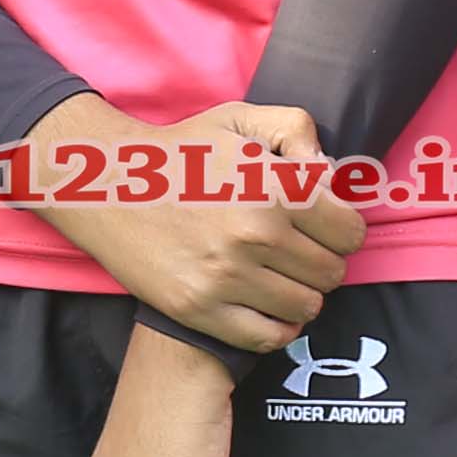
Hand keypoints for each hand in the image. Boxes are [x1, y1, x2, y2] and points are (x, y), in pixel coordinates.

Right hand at [24, 95, 361, 349]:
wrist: (107, 184)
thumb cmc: (180, 152)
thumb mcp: (239, 119)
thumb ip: (297, 130)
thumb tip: (329, 174)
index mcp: (275, 187)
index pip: (349, 232)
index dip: (340, 229)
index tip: (321, 227)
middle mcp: (256, 234)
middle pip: (332, 273)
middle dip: (321, 261)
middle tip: (296, 252)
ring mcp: (227, 277)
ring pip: (306, 307)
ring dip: (300, 294)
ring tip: (278, 277)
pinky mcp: (199, 309)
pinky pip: (269, 337)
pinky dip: (276, 327)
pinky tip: (264, 306)